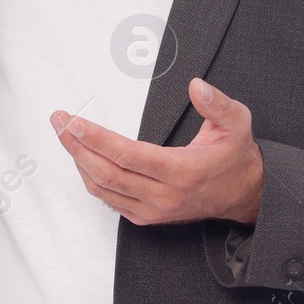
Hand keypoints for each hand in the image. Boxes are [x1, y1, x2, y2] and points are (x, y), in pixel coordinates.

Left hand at [50, 77, 263, 226]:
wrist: (245, 194)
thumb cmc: (235, 156)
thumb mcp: (237, 123)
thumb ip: (217, 104)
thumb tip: (196, 85)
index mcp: (182, 171)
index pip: (127, 155)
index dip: (96, 138)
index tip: (73, 121)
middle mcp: (164, 196)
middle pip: (107, 174)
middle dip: (76, 146)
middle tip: (58, 122)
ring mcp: (154, 210)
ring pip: (103, 190)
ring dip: (79, 162)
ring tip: (64, 135)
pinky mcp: (148, 218)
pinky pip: (110, 201)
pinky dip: (91, 179)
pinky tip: (83, 159)